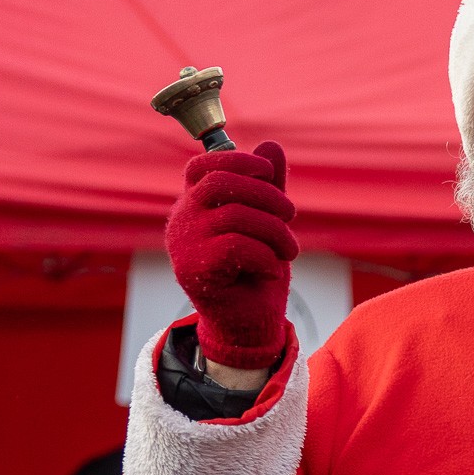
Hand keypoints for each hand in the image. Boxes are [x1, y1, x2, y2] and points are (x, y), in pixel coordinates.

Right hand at [165, 140, 297, 369]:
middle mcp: (182, 221)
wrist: (248, 328)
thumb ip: (267, 188)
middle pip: (222, 184)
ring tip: (291, 251)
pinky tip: (272, 269)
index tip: (267, 172)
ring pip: (236, 216)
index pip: (202, 167)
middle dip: (267, 195)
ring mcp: (184, 246)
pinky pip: (237, 246)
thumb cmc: (256, 274)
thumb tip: (272, 146)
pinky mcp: (195, 270)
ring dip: (275, 232)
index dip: (236, 160)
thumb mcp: (267, 225)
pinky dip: (264, 256)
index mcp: (193, 206)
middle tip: (291, 216)